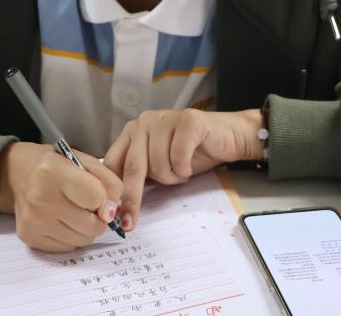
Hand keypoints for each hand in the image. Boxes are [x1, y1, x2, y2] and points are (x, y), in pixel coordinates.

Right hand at [0, 141, 123, 252]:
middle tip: (88, 204)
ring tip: (75, 210)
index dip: (104, 197)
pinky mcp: (29, 238)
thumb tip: (113, 210)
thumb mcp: (84, 160)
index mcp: (52, 171)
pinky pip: (68, 247)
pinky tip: (63, 219)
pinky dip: (72, 236)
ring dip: (86, 228)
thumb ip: (106, 181)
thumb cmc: (57, 165)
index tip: (99, 193)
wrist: (20, 174)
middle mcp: (39, 198)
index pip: (96, 197)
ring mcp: (33, 221)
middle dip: (98, 216)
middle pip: (92, 225)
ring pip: (83, 240)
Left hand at [103, 108, 262, 231]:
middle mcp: (144, 122)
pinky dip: (184, 168)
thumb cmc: (192, 152)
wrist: (228, 136)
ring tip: (180, 171)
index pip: (113, 163)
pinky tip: (190, 164)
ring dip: (171, 177)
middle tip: (131, 221)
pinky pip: (178, 156)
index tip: (112, 215)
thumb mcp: (159, 165)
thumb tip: (118, 206)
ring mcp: (165, 119)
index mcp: (132, 132)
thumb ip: (139, 175)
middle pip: (133, 167)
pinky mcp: (187, 121)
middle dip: (132, 198)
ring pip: (158, 165)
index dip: (113, 191)